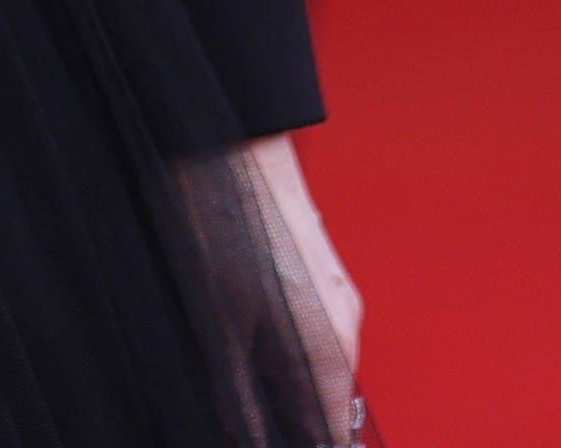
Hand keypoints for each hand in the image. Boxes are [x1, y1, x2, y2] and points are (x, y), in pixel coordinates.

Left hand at [236, 133, 363, 435]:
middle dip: (281, 416)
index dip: (298, 444)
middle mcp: (346, 331)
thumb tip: (244, 435)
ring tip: (226, 368)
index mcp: (329, 356)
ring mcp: (337, 299)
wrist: (227, 143)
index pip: (329, 435)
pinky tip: (234, 332)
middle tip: (235, 411)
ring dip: (275, 381)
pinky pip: (307, 331)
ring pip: (311, 368)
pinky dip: (277, 346)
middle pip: (322, 405)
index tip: (261, 440)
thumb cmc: (220, 227)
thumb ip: (234, 395)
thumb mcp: (214, 326)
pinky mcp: (319, 276)